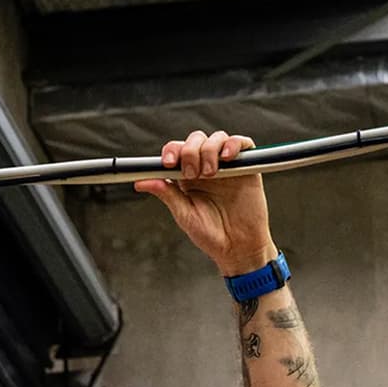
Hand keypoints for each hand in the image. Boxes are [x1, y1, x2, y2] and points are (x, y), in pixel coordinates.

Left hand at [134, 131, 274, 276]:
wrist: (239, 248)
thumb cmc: (211, 234)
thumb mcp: (184, 214)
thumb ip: (166, 194)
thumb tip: (141, 182)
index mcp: (188, 177)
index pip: (177, 152)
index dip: (172, 151)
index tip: (168, 163)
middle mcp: (206, 167)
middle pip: (195, 140)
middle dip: (190, 152)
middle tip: (192, 174)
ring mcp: (226, 166)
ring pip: (216, 138)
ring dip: (209, 150)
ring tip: (210, 173)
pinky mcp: (247, 166)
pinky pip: (241, 143)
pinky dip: (233, 144)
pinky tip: (227, 157)